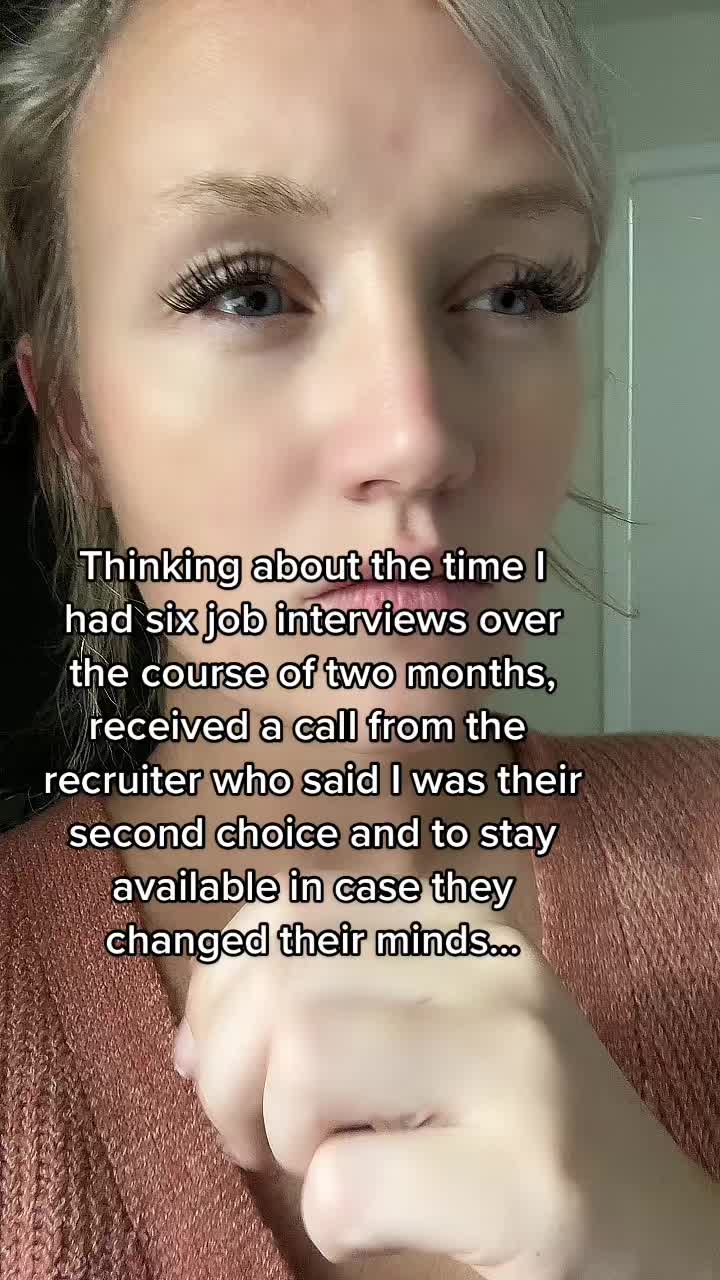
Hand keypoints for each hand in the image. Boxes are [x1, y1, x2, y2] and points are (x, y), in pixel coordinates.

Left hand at [175, 877, 718, 1278]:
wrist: (654, 1233)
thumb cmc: (506, 1134)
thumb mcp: (427, 1033)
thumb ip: (326, 1001)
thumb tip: (192, 1039)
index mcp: (460, 930)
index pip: (285, 911)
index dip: (218, 992)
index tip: (217, 1065)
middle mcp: (495, 976)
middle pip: (281, 980)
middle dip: (228, 1077)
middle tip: (264, 1142)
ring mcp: (520, 1071)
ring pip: (304, 1058)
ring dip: (283, 1142)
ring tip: (329, 1173)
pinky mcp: (532, 1184)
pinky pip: (346, 1186)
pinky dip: (328, 1226)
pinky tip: (380, 1229)